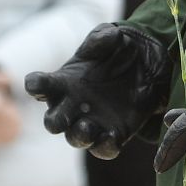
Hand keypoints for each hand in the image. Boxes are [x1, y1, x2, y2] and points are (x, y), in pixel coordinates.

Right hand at [24, 23, 172, 159]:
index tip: (36, 84)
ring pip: (76, 138)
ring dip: (78, 136)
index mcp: (64, 82)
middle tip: (60, 118)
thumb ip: (103, 37)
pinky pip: (104, 148)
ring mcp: (92, 122)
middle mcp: (73, 106)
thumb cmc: (119, 49)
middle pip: (53, 121)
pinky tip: (113, 138)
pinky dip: (106, 147)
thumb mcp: (113, 37)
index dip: (36, 86)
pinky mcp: (115, 134)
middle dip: (55, 121)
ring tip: (86, 128)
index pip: (41, 86)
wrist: (149, 65)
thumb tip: (100, 41)